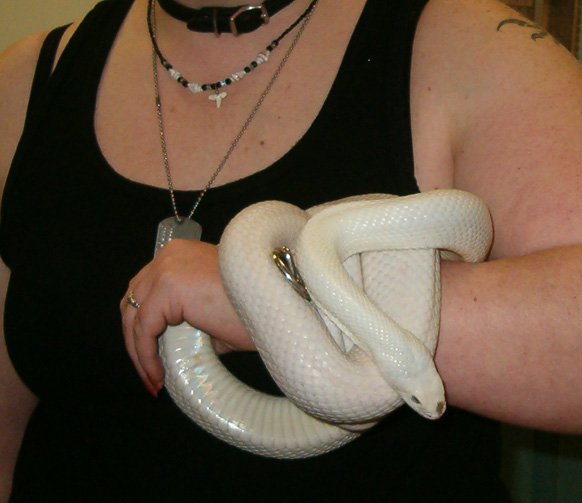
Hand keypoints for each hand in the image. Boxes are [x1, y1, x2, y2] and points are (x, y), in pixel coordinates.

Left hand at [121, 239, 253, 395]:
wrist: (279, 299)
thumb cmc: (258, 305)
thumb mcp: (217, 314)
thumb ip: (193, 323)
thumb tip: (176, 348)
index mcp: (180, 255)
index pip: (146, 291)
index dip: (144, 326)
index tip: (154, 358)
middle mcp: (169, 255)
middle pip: (133, 301)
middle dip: (137, 340)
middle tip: (150, 373)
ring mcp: (166, 268)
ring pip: (134, 316)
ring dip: (139, 351)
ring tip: (153, 379)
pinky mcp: (168, 287)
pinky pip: (144, 328)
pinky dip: (145, 356)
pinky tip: (157, 376)